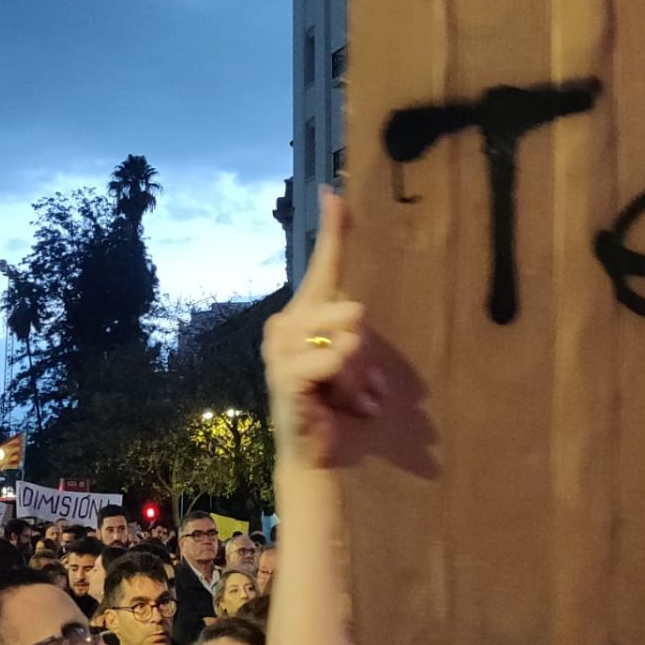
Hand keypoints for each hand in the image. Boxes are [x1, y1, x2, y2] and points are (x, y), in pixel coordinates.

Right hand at [261, 190, 386, 468]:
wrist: (312, 452)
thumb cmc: (330, 402)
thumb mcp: (350, 359)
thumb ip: (353, 332)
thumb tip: (356, 311)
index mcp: (301, 315)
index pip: (322, 264)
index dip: (332, 228)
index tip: (334, 192)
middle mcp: (283, 326)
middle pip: (352, 310)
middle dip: (365, 355)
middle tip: (358, 387)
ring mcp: (279, 350)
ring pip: (349, 336)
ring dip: (358, 375)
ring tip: (348, 397)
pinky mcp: (285, 375)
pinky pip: (336, 359)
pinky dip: (349, 384)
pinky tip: (339, 406)